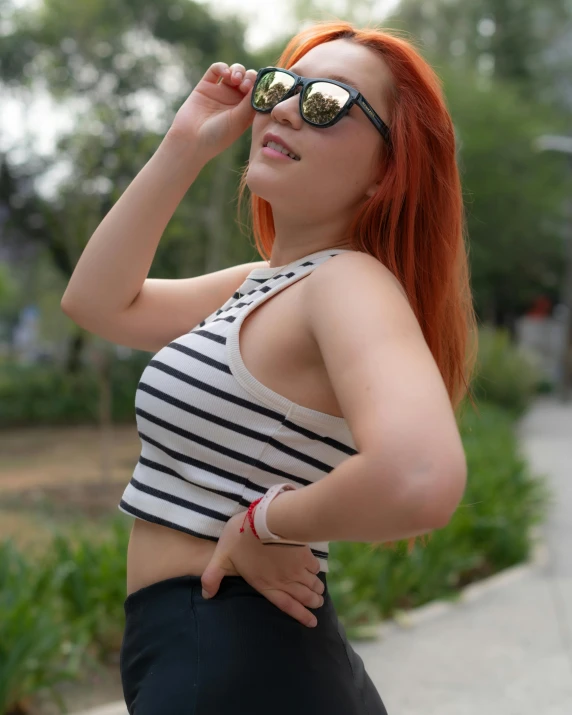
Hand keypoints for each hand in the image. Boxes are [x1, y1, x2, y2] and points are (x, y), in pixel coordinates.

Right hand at [167, 61, 257, 162]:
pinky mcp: (206, 86)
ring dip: (238, 71)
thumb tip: (262, 84)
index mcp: (246, 111)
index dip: (262, 85)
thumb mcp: (239, 120)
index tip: (263, 85)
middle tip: (245, 86)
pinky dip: (222, 67)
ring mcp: (221, 92)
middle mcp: (235, 100)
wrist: (191, 140)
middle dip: (250, 77)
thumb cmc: (218, 136)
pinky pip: (216, 69)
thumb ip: (250, 102)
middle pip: (248, 79)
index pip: (259, 91)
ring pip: (234, 71)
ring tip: (235, 79)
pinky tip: (225, 74)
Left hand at [200, 512, 325, 627]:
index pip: (286, 605)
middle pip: (303, 596)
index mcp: (266, 584)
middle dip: (313, 602)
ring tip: (320, 593)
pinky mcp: (303, 553)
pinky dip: (317, 572)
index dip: (301, 615)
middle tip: (318, 605)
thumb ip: (212, 577)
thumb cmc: (241, 538)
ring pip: (311, 583)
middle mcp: (285, 580)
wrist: (264, 519)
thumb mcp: (221, 558)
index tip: (312, 622)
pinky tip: (317, 573)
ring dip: (317, 590)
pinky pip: (314, 567)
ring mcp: (296, 567)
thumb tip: (206, 596)